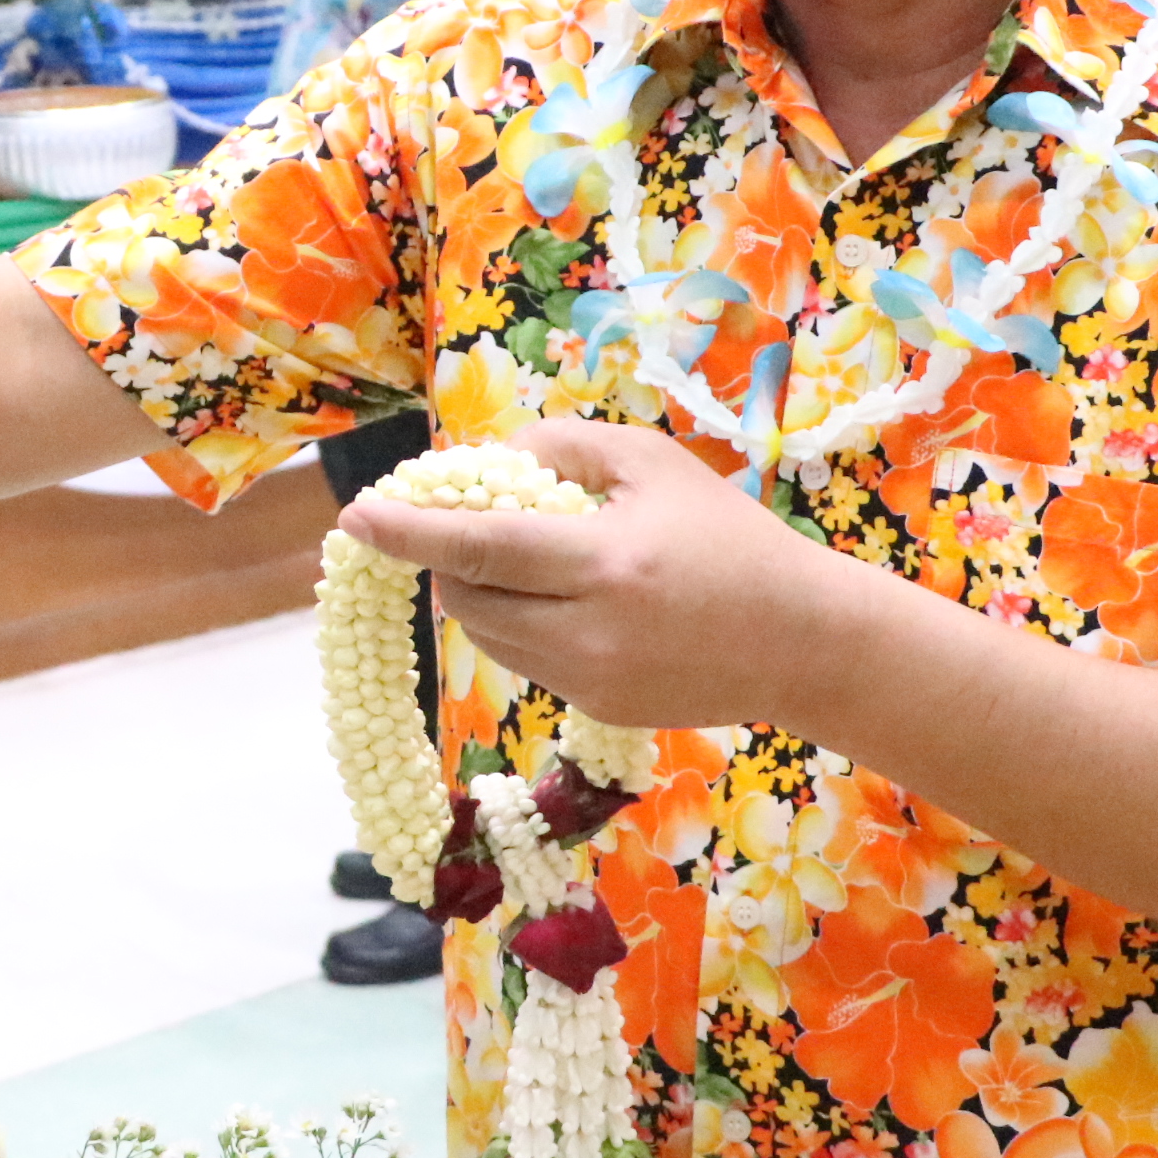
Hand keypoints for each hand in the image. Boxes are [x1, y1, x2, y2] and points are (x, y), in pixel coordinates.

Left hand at [335, 417, 829, 729]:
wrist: (801, 641)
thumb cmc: (730, 537)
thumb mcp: (653, 464)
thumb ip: (564, 447)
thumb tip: (488, 460)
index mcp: (605, 563)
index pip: (480, 547)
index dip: (410, 532)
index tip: (356, 515)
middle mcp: (589, 632)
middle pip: (468, 598)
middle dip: (447, 559)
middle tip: (465, 523)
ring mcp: (590, 681)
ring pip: (488, 636)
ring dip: (479, 594)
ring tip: (526, 559)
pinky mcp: (596, 710)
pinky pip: (524, 662)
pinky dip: (519, 626)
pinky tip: (562, 601)